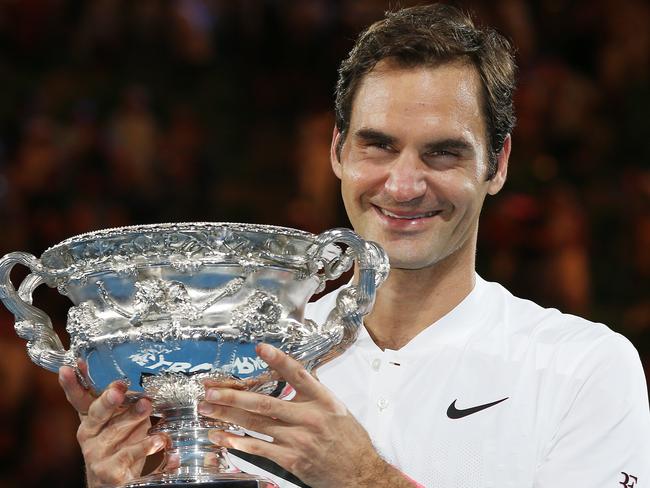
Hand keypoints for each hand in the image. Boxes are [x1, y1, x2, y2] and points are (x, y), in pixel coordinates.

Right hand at [58, 364, 165, 487]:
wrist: (112, 483)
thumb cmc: (120, 444)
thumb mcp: (120, 419)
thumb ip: (125, 402)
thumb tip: (141, 382)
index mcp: (90, 418)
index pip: (78, 398)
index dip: (72, 383)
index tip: (70, 368)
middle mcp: (89, 435)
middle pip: (96, 413)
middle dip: (107, 400)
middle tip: (118, 389)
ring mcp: (97, 454)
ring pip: (115, 431)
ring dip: (132, 417)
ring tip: (147, 405)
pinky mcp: (110, 471)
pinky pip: (130, 454)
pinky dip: (146, 446)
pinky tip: (159, 439)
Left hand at [198, 344, 412, 487]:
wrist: (360, 473)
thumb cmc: (349, 440)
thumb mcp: (336, 408)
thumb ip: (313, 392)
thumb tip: (293, 373)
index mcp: (322, 399)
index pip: (298, 374)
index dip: (278, 360)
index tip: (260, 348)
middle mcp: (309, 417)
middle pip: (265, 402)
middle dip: (233, 396)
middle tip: (211, 390)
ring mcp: (299, 439)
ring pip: (257, 424)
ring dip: (228, 416)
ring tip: (208, 409)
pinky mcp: (292, 460)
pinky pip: (260, 449)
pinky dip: (238, 442)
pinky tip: (222, 437)